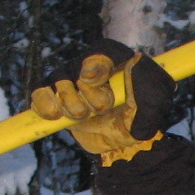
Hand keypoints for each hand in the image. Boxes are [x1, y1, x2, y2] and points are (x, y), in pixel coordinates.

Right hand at [30, 38, 176, 163]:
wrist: (125, 143)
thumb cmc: (143, 116)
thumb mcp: (156, 104)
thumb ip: (147, 89)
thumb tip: (130, 74)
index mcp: (116, 58)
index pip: (101, 52)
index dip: (94, 65)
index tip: (94, 80)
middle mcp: (90, 65)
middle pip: (76, 69)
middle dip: (89, 96)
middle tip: (102, 109)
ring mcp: (70, 80)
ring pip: (57, 82)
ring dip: (70, 105)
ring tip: (83, 116)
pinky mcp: (55, 98)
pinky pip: (39, 94)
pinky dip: (44, 105)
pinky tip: (55, 116)